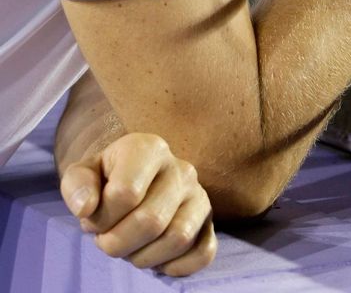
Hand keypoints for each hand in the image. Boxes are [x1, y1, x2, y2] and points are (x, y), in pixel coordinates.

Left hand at [60, 133, 215, 276]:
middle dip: (118, 243)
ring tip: (130, 247)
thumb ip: (76, 185)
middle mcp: (181, 168)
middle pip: (151, 220)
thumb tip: (86, 208)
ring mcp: (199, 195)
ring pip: (178, 238)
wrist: (131, 178)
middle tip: (107, 239)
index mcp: (149, 148)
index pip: (126, 193)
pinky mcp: (209, 221)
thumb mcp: (83, 174)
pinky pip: (205, 252)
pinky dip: (178, 266)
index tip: (93, 217)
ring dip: (144, 257)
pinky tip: (157, 258)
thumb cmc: (106, 178)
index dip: (101, 218)